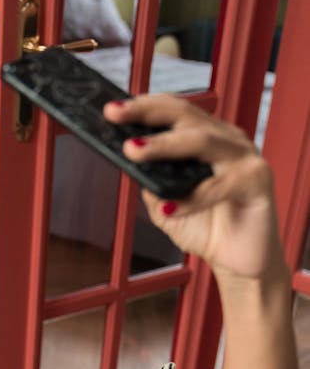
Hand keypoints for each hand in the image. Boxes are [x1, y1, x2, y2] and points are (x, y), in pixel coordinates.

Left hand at [104, 94, 285, 284]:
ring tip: (134, 151)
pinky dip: (192, 199)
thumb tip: (128, 163)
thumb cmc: (206, 229)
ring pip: (203, 141)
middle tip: (115, 115)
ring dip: (165, 145)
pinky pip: (220, 185)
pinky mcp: (258, 180)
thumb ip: (151, 184)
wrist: (238, 263)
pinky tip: (168, 209)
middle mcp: (226, 140)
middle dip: (147, 112)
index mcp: (206, 138)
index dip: (142, 106)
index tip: (111, 109)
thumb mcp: (165, 207)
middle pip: (186, 115)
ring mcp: (244, 157)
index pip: (173, 112)